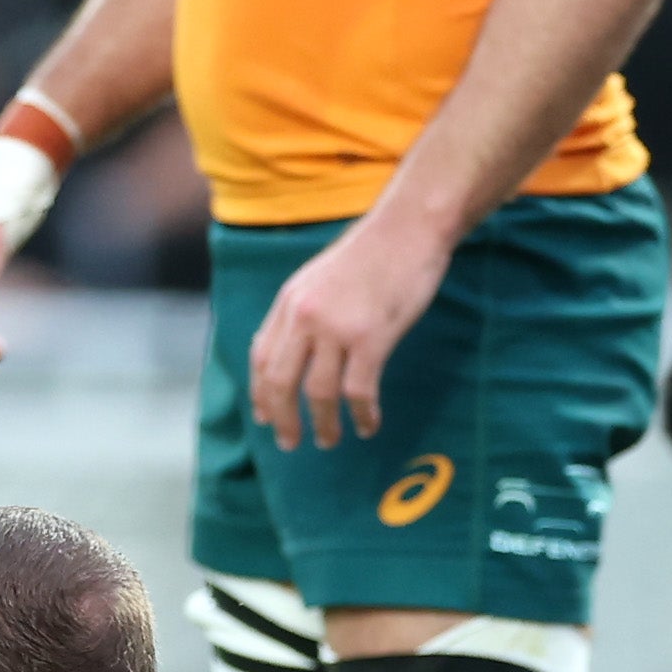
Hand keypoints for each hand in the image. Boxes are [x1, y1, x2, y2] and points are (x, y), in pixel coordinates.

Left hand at [247, 212, 453, 450]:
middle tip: (290, 444)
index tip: (265, 418)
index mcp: (290, 300)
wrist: (410, 227)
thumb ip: (303, 310)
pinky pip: (358, 392)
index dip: (261, 393)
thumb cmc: (374, 252)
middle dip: (283, 419)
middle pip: (280, 382)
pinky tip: (368, 426)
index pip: (262, 356)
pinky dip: (361, 415)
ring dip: (323, 425)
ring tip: (330, 440)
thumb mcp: (321, 277)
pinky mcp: (370, 338)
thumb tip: (291, 349)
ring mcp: (337, 328)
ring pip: (318, 393)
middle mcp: (306, 316)